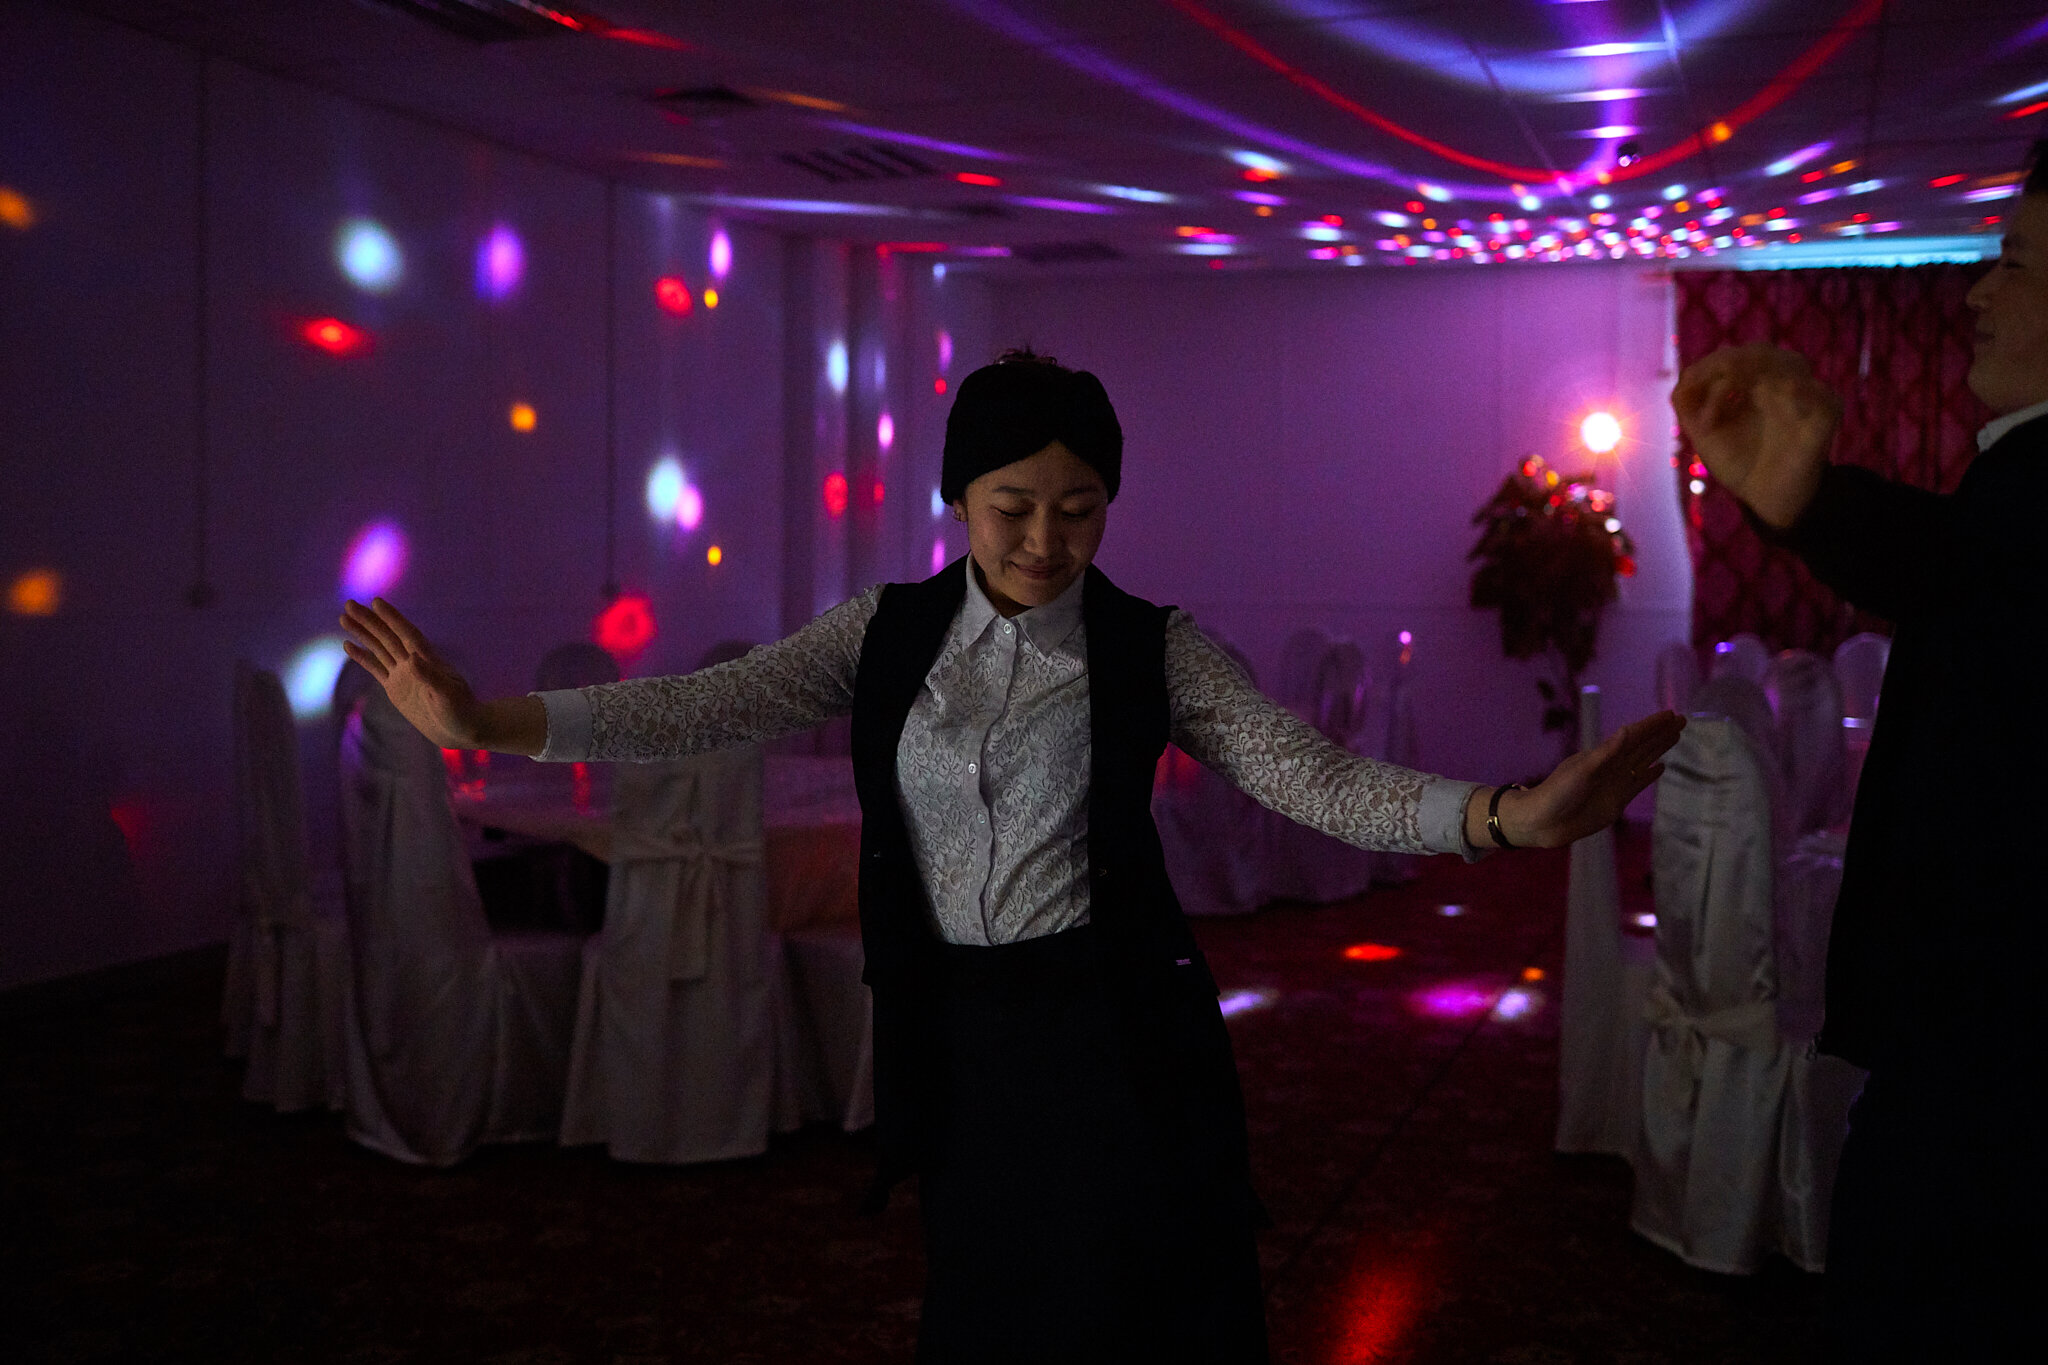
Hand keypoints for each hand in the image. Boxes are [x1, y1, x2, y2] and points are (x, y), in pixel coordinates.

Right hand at [338, 597, 484, 748]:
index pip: (407, 634)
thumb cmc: (461, 712)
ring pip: (379, 648)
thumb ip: (430, 678)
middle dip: (369, 621)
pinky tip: (348, 645)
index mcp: (429, 660)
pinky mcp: (395, 688)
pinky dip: (363, 657)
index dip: (393, 618)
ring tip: (344, 618)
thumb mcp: (448, 696)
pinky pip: (376, 668)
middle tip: (349, 604)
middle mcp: (414, 662)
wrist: (461, 729)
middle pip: (388, 637)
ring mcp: (403, 674)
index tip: (376, 602)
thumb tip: (412, 658)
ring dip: (362, 634)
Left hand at [1497, 711, 1686, 848]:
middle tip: (1682, 720)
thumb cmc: (1558, 792)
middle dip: (1661, 733)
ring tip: (1676, 736)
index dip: (1653, 725)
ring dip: (1659, 749)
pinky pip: (1639, 783)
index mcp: (1603, 754)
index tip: (1672, 714)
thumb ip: (1607, 752)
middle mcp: (1612, 766)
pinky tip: (1662, 767)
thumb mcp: (1582, 770)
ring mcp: (1615, 783)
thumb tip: (1627, 730)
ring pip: (1644, 761)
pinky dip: (1650, 774)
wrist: (1543, 822)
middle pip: (1643, 745)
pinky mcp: (1617, 801)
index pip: (1635, 735)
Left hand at [1671, 344, 1839, 528]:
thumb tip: (1684, 378)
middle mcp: (1780, 385)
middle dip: (1734, 361)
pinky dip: (1801, 390)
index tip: (1688, 387)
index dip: (1710, 365)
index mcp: (1753, 384)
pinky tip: (1778, 392)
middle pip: (1762, 352)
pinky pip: (1824, 395)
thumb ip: (1689, 405)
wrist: (1765, 498)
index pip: (1735, 356)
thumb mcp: (1704, 434)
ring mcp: (1806, 399)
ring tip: (1734, 383)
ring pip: (1794, 363)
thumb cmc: (1737, 462)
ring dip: (1761, 369)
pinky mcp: (1826, 418)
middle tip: (1716, 377)